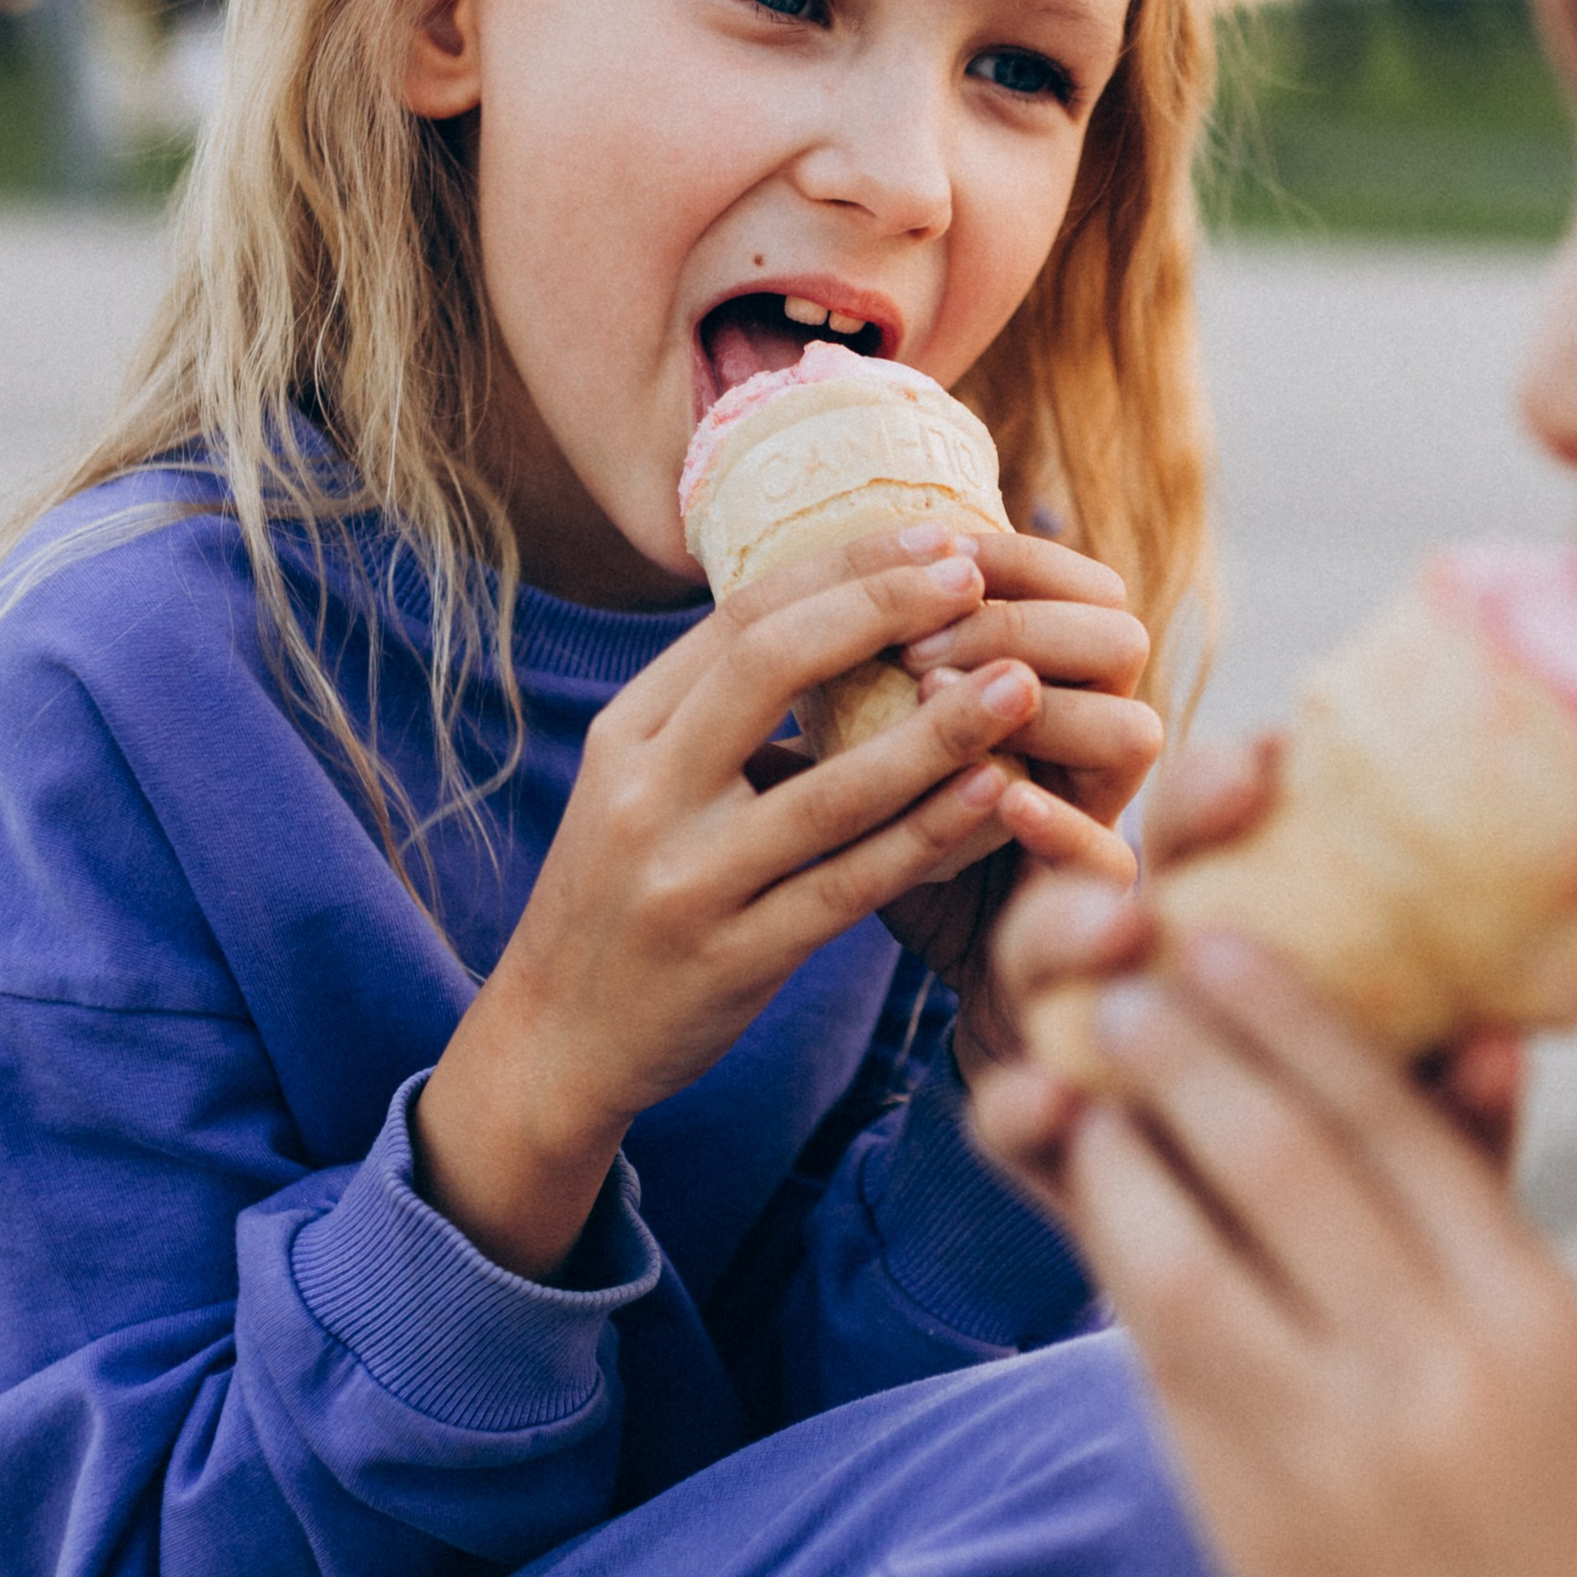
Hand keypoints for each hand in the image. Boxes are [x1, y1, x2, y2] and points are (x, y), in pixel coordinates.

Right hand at [415, 529, 1049, 1276]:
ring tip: (1020, 682)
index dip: (844, 569)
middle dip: (883, 608)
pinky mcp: (734, 958)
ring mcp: (688, 880)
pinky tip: (995, 797)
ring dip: (935, 730)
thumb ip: (718, 713)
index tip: (937, 537)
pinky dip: (927, 838)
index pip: (740, 619)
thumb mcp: (641, 786)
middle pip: (769, 667)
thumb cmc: (629, 896)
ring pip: (828, 788)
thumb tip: (838, 612)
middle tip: (978, 572)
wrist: (556, 1039)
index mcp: (627, 733)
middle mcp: (645, 794)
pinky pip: (850, 888)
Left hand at [879, 531, 1163, 1064]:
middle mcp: (1102, 740)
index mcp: (1057, 688)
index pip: (1069, 584)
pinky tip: (1005, 797)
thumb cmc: (906, 860)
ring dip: (1044, 708)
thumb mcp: (877, 761)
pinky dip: (1061, 824)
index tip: (923, 546)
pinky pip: (1110, 857)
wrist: (962, 992)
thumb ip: (868, 686)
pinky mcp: (1105, 912)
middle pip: (1116, 636)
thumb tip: (778, 583)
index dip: (1007, 557)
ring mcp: (1113, 819)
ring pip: (1132, 730)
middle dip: (1020, 618)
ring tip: (950, 695)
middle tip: (923, 628)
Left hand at [969, 918, 1576, 1576]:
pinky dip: (1118, 1278)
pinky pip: (1161, 1373)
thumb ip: (1490, 1198)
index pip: (1393, 1123)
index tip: (1221, 938)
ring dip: (1117, 1161)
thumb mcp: (1557, 1351)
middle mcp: (1431, 1374)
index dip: (1290, 1019)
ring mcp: (1330, 1460)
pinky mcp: (1251, 1530)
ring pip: (1186, 1266)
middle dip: (1188, 1060)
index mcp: (1525, 1311)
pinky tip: (1094, 1216)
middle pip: (1284, 1167)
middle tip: (1126, 984)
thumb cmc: (1571, 1519)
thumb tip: (1474, 1030)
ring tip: (1083, 1085)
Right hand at [977, 730, 1526, 1171]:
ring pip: (1042, 954)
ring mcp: (1083, 1040)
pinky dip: (1019, 1100)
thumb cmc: (1380, 1182)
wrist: (1312, 1300)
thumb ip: (1452, 1100)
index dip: (1235, 777)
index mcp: (1248, 922)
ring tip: (1121, 928)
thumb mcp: (1426, 1140)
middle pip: (1133, 856)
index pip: (1227, 822)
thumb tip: (1500, 1051)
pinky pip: (1005, 1109)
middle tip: (1220, 802)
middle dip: (1154, 830)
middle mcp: (1154, 960)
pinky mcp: (1044, 1140)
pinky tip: (1053, 1100)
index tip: (1279, 758)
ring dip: (1067, 925)